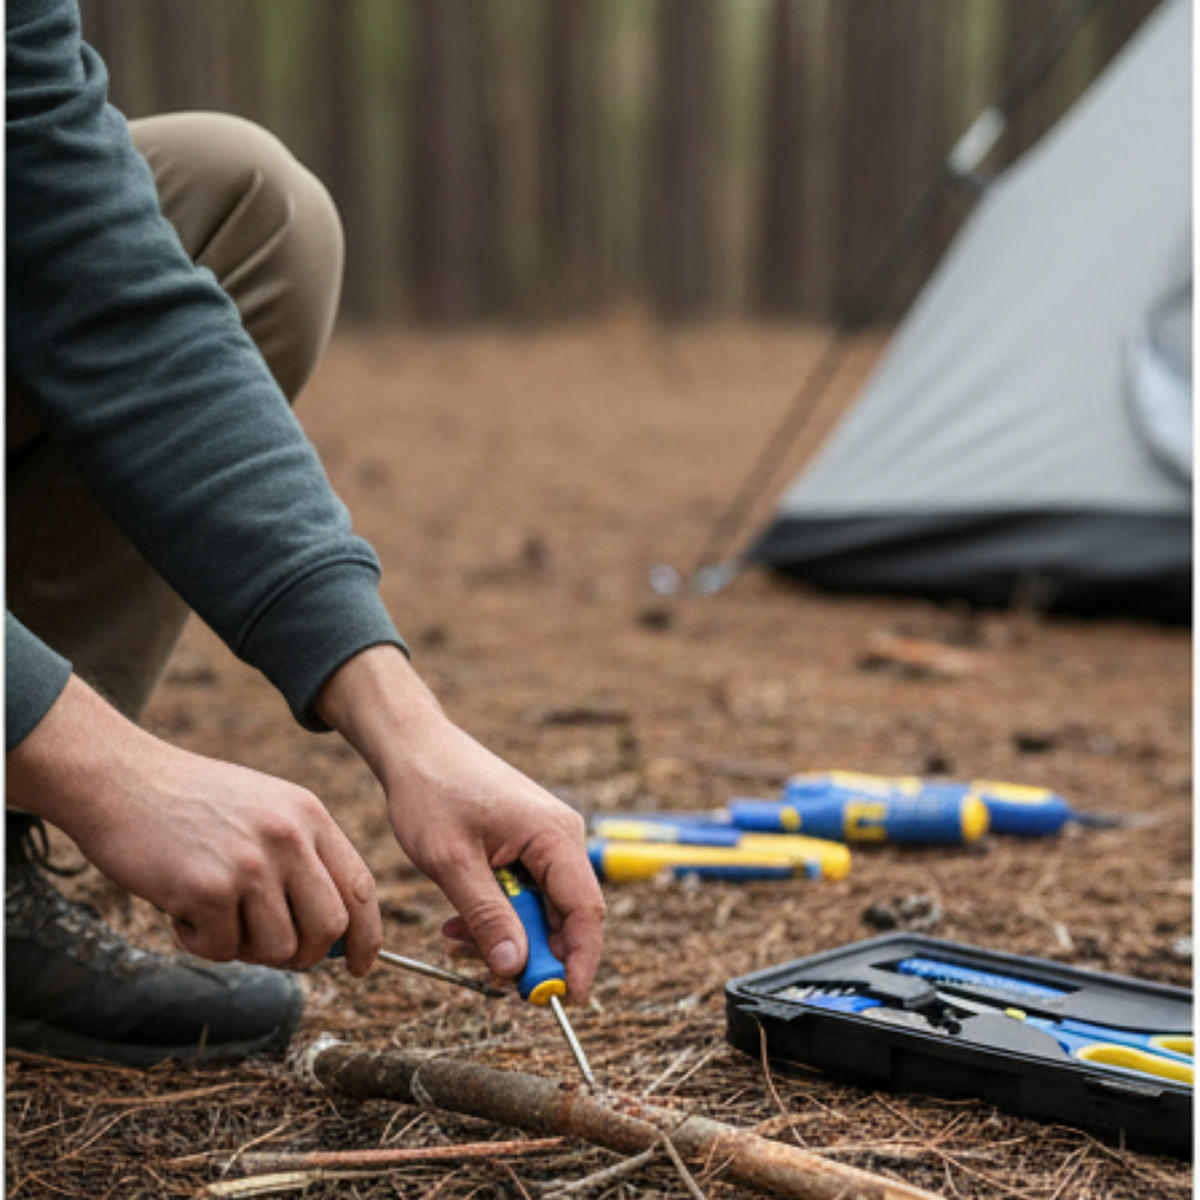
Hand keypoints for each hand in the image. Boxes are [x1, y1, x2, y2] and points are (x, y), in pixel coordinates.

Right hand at [7, 675, 380, 973]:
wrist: (122, 780)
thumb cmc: (191, 803)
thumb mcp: (266, 811)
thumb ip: (301, 861)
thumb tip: (332, 937)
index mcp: (309, 816)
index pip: (360, 886)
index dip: (367, 935)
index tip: (360, 966)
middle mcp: (289, 837)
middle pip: (330, 927)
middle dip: (305, 954)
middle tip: (267, 949)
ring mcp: (251, 862)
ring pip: (278, 947)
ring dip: (243, 946)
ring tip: (211, 912)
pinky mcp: (208, 889)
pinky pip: (222, 949)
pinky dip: (199, 941)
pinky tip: (180, 907)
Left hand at [317, 646, 604, 1002]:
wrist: (415, 746)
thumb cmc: (431, 792)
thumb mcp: (452, 863)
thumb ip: (487, 917)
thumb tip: (515, 971)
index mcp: (555, 835)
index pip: (586, 911)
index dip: (580, 961)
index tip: (564, 1002)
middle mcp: (561, 837)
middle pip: (566, 917)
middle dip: (529, 953)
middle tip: (486, 977)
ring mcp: (546, 840)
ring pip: (541, 910)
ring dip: (504, 936)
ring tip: (453, 937)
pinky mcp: (528, 843)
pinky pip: (525, 894)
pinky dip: (497, 915)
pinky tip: (458, 919)